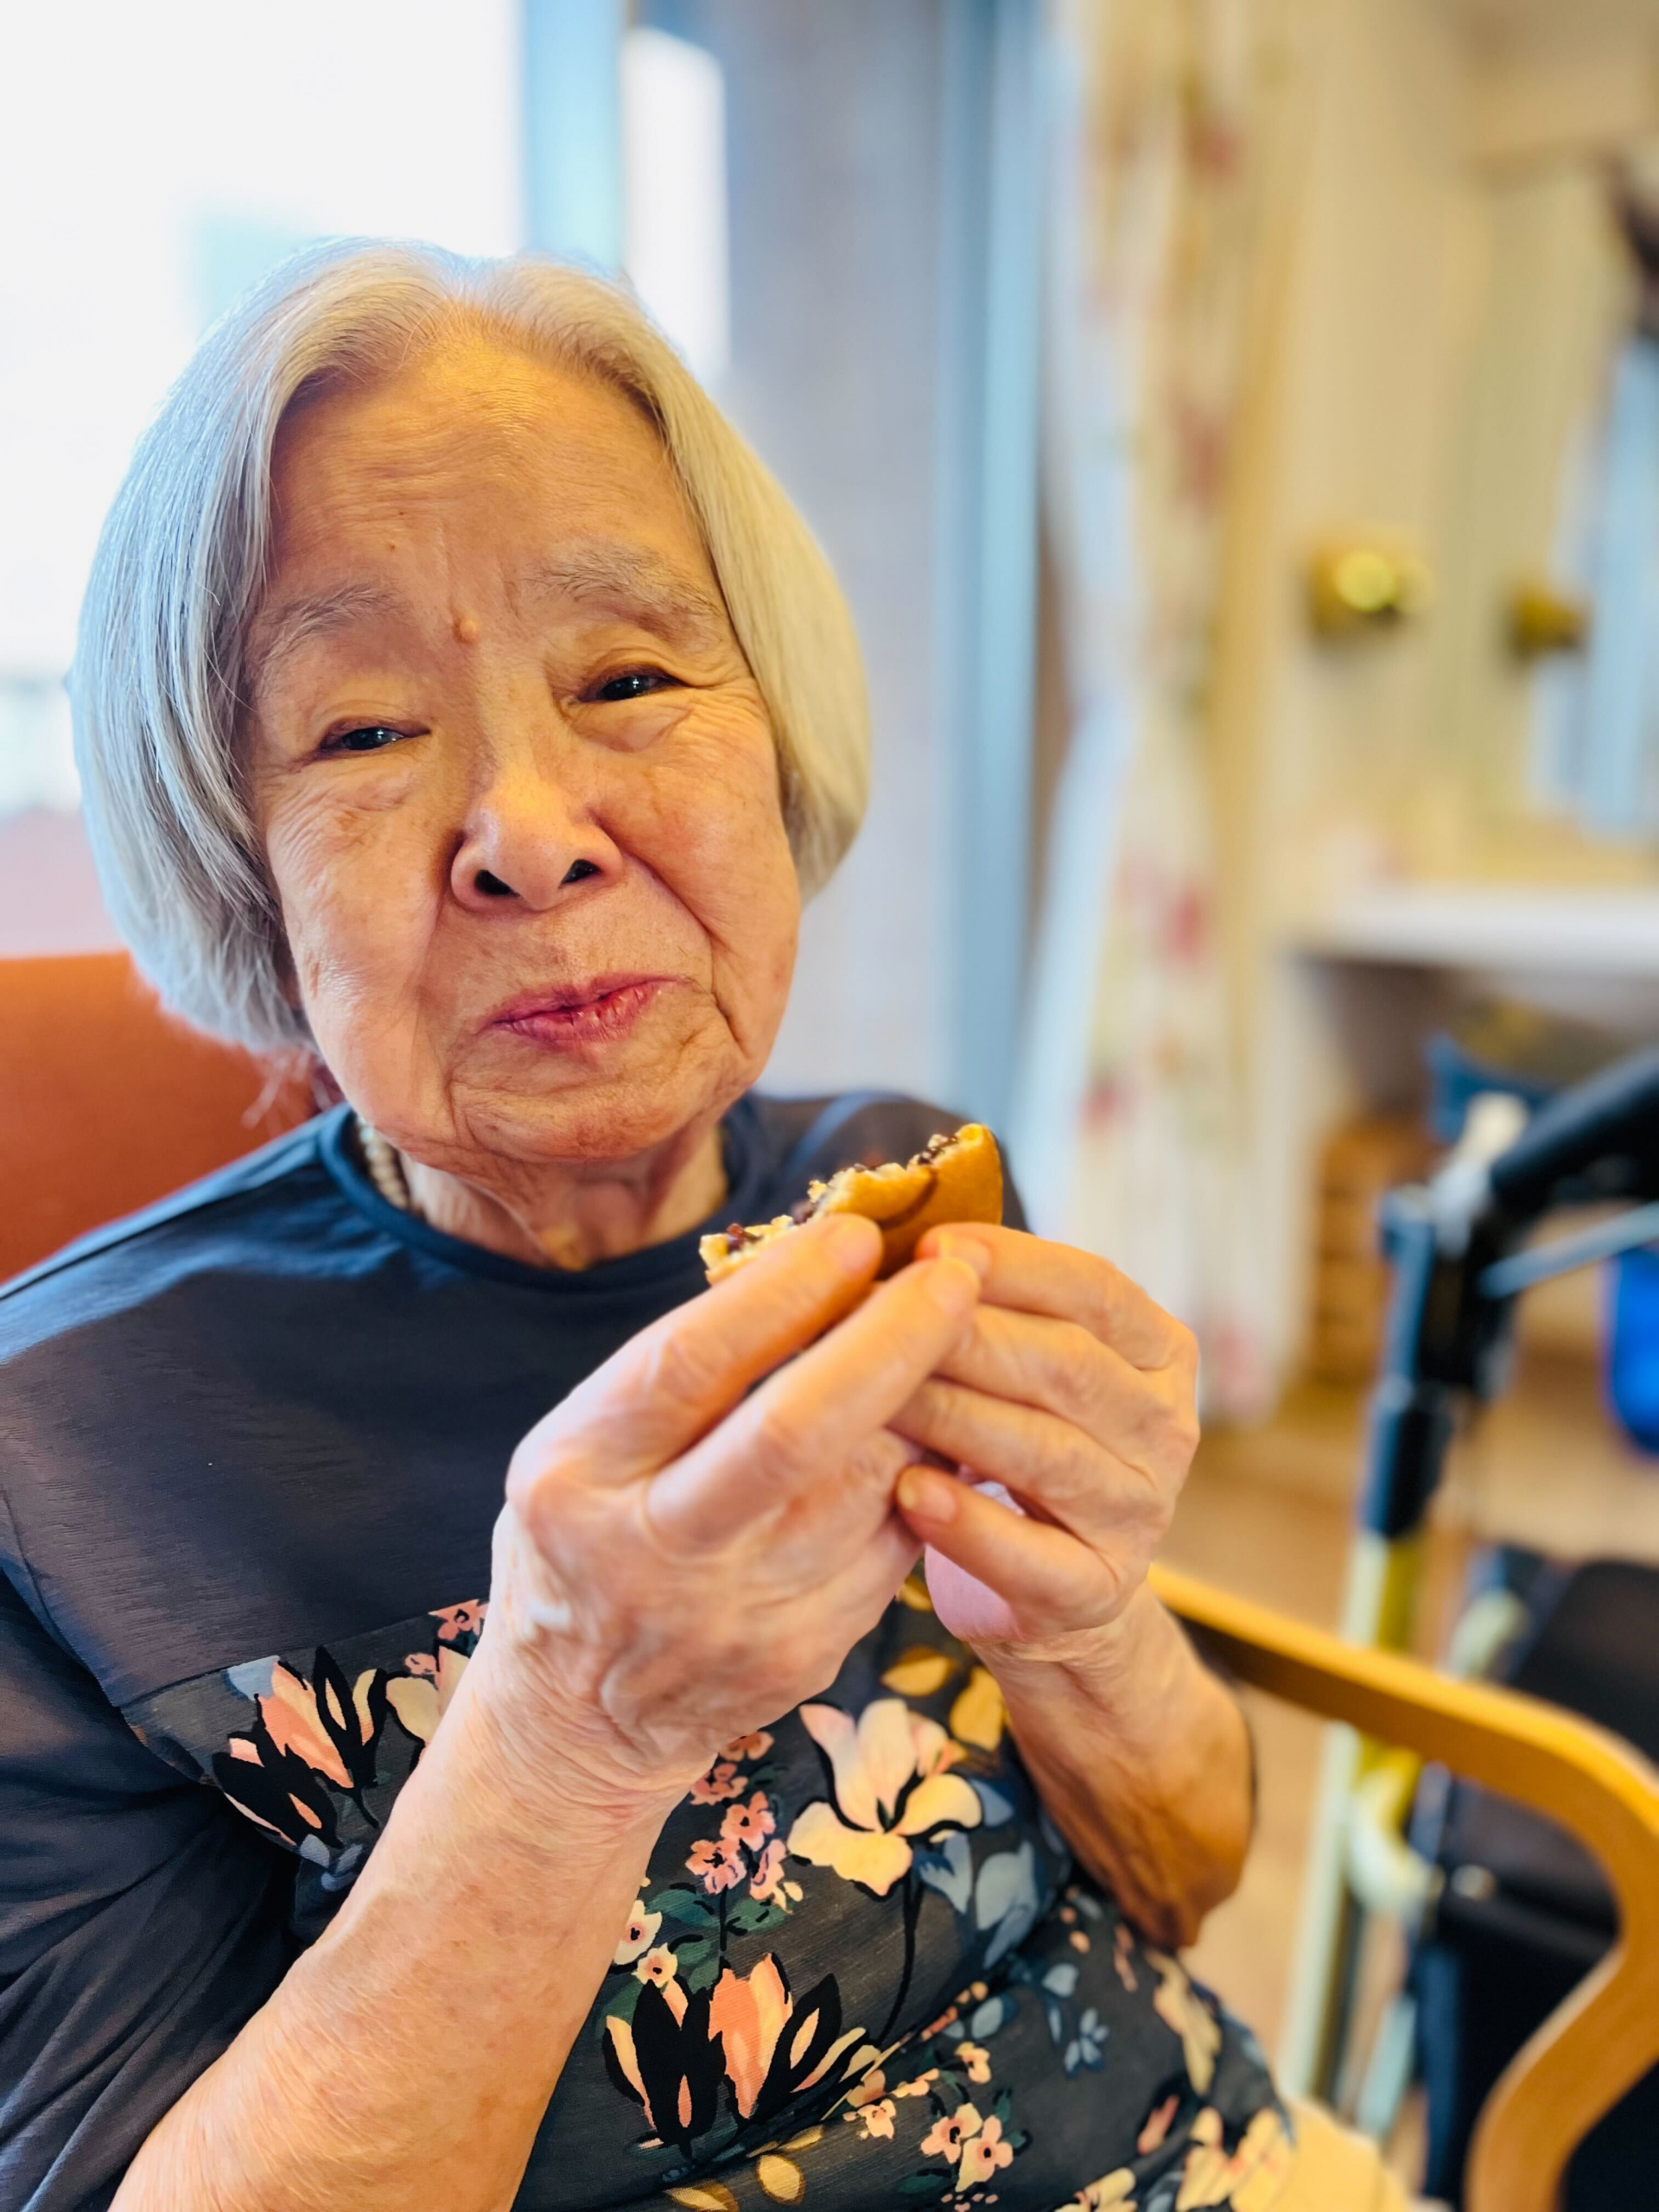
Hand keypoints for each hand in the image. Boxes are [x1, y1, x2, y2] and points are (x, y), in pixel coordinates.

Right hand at [475, 1214, 982, 1810]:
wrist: (579, 1718)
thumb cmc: (588, 1535)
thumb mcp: (584, 1446)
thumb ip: (677, 1371)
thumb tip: (812, 1260)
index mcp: (577, 1477)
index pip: (692, 1363)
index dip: (785, 1291)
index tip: (855, 1234)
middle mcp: (650, 1552)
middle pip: (794, 1431)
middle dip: (889, 1340)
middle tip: (951, 1277)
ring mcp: (731, 1615)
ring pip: (866, 1486)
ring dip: (925, 1402)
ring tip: (954, 1339)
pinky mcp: (800, 1656)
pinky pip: (891, 1542)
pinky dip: (924, 1475)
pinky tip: (936, 1428)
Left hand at [887, 1226, 1198, 1665]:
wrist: (1045, 1591)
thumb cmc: (1010, 1446)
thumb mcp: (1019, 1369)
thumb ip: (984, 1307)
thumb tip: (894, 1237)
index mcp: (1159, 1353)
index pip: (1095, 1288)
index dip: (1012, 1263)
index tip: (929, 1245)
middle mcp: (1167, 1429)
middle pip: (1067, 1366)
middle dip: (965, 1336)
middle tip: (877, 1316)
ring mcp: (1141, 1515)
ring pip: (1048, 1453)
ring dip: (953, 1418)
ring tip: (875, 1398)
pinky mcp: (1098, 1593)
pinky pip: (1032, 1556)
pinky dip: (968, 1523)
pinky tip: (908, 1493)